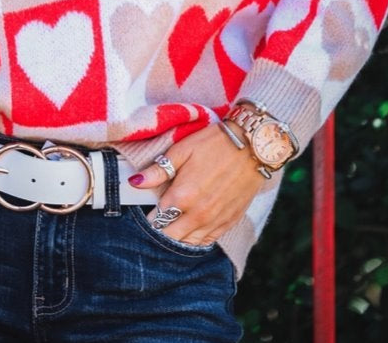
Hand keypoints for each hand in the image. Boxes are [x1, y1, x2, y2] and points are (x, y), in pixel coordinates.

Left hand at [129, 124, 267, 244]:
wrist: (252, 146)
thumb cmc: (214, 144)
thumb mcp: (182, 150)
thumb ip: (158, 171)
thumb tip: (135, 183)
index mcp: (182, 196)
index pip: (157, 220)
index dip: (149, 218)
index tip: (146, 212)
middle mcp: (198, 215)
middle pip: (171, 236)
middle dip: (162, 230)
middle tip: (158, 220)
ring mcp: (215, 221)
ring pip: (189, 243)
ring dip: (178, 236)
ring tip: (174, 225)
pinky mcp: (230, 222)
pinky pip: (208, 241)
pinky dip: (197, 238)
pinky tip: (192, 230)